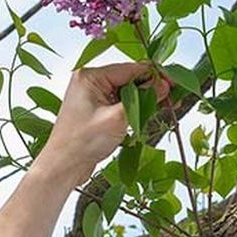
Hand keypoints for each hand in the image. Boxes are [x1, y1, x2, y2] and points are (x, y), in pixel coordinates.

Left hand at [34, 61, 170, 185]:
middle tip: (172, 97)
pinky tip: (147, 114)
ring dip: (143, 100)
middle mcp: (89, 81)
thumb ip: (143, 99)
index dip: (154, 75)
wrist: (63, 166)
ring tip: (164, 107)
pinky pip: (120, 103)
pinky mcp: (96, 109)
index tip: (174, 83)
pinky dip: (134, 108)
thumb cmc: (82, 143)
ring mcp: (92, 96)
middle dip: (150, 88)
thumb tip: (163, 85)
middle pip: (129, 79)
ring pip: (126, 92)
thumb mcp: (117, 118)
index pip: (130, 69)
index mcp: (90, 76)